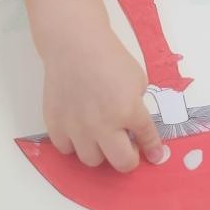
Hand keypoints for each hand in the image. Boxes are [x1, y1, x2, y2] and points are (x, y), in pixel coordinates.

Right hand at [42, 32, 163, 172]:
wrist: (75, 45)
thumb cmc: (109, 58)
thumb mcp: (137, 80)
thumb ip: (137, 107)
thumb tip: (134, 128)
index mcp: (128, 111)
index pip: (147, 140)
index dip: (153, 149)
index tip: (154, 155)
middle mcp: (103, 124)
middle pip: (121, 163)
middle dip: (129, 159)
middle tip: (127, 147)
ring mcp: (77, 126)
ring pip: (92, 161)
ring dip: (100, 151)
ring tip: (100, 135)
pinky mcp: (56, 124)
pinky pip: (66, 149)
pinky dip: (74, 143)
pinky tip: (79, 129)